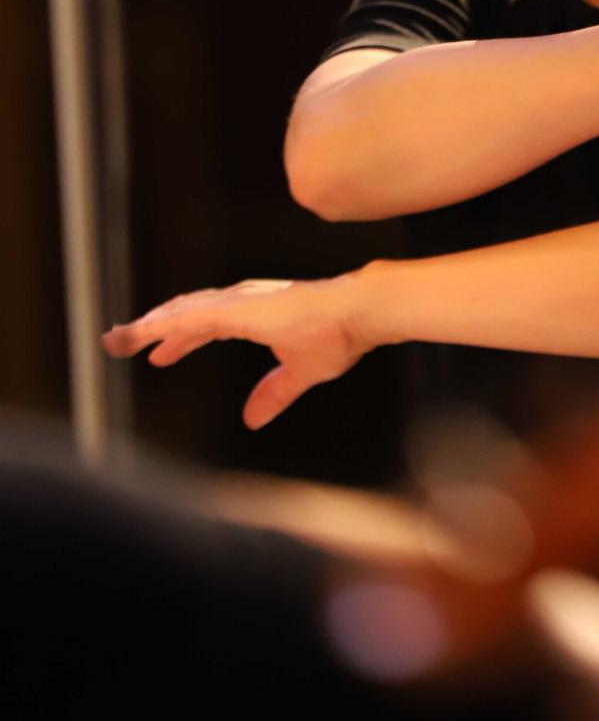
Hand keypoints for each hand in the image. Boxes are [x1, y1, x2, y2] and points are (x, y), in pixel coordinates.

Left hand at [102, 273, 370, 429]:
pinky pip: (188, 318)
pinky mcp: (236, 310)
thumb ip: (274, 392)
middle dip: (153, 328)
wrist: (358, 312)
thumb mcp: (299, 372)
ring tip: (117, 339)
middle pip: (185, 313)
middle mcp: (240, 302)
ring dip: (146, 326)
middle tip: (122, 342)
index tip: (159, 354)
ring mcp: (237, 303)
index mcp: (254, 314)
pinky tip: (142, 334)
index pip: (205, 324)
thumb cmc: (338, 334)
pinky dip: (161, 326)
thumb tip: (252, 418)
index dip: (181, 339)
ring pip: (179, 312)